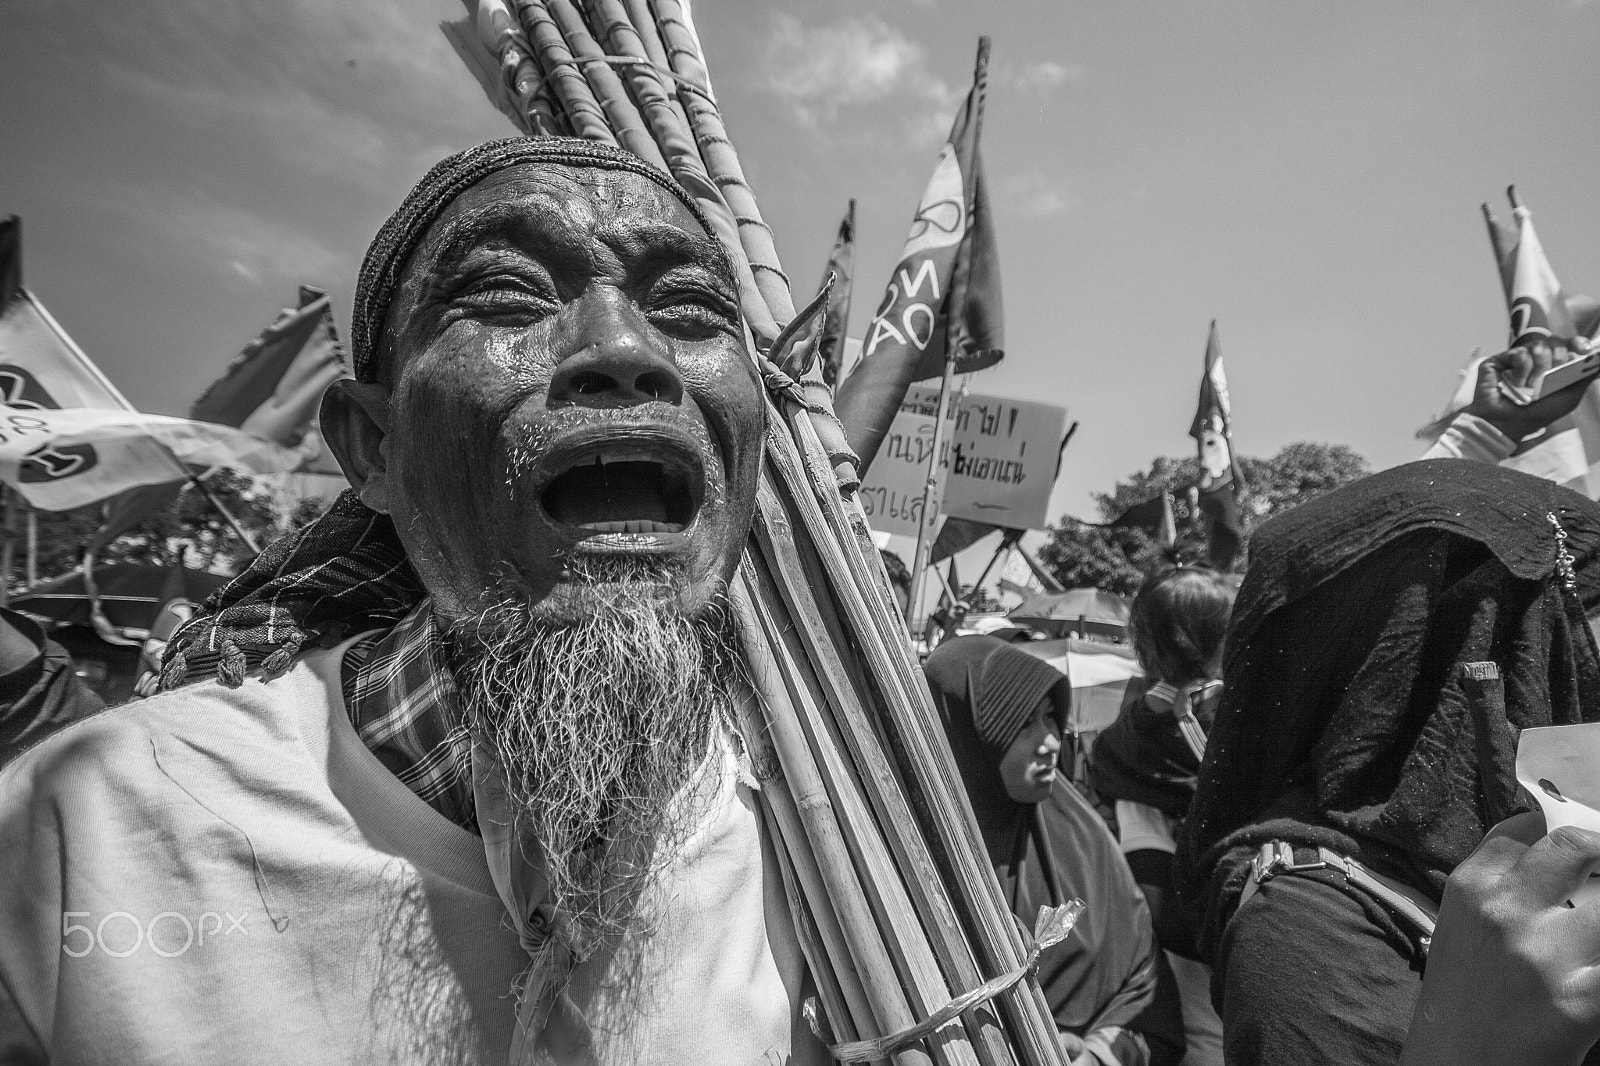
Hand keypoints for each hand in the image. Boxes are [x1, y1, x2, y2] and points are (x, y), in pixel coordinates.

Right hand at [1401, 812, 1599, 1065]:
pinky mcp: (1581, 1000)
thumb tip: (1555, 855)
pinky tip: (1595, 972)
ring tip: (1591, 934)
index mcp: (1470, 888)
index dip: (1558, 832)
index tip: (1578, 848)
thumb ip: (1500, 886)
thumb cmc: (1464, 996)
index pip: (1526, 829)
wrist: (1458, 1064)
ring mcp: (1545, 954)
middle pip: (1577, 847)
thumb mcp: (1463, 928)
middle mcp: (1505, 911)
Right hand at [1462, 339, 1591, 441]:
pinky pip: (1519, 353)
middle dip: (1557, 359)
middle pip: (1554, 341)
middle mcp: (1536, 359)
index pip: (1568, 344)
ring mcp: (1517, 358)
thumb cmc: (1537, 415)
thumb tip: (1599, 363)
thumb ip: (1584, 378)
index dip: (1578, 343)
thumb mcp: (1569, 398)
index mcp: (1553, 365)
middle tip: (1548, 379)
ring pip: (1538, 346)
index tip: (1585, 349)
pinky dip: (1522, 371)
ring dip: (1538, 369)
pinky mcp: (1500, 360)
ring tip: (1529, 387)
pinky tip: (1516, 384)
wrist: (1508, 424)